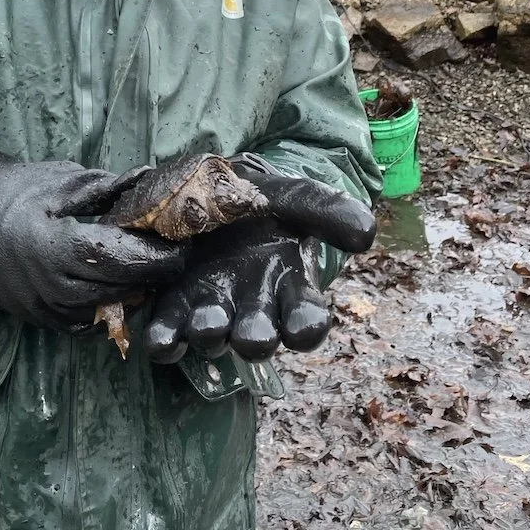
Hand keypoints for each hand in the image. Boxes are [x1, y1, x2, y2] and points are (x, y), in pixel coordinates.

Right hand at [0, 141, 186, 330]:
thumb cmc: (14, 194)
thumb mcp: (62, 181)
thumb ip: (110, 187)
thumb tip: (153, 179)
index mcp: (64, 248)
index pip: (129, 260)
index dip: (162, 253)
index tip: (183, 238)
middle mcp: (59, 288)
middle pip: (128, 288)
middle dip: (157, 271)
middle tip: (176, 248)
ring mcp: (52, 310)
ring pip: (114, 308)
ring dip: (138, 288)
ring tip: (151, 261)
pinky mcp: (48, 321)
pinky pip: (93, 319)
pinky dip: (112, 300)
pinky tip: (120, 277)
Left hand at [143, 167, 375, 363]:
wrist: (205, 189)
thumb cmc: (257, 200)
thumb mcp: (290, 196)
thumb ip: (325, 209)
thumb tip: (367, 232)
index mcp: (288, 283)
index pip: (305, 317)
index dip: (306, 326)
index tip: (303, 327)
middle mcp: (252, 307)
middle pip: (258, 335)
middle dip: (255, 337)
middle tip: (252, 336)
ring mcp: (212, 308)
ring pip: (213, 335)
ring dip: (210, 334)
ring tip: (207, 325)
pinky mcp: (174, 306)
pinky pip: (168, 334)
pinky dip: (164, 340)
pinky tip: (161, 339)